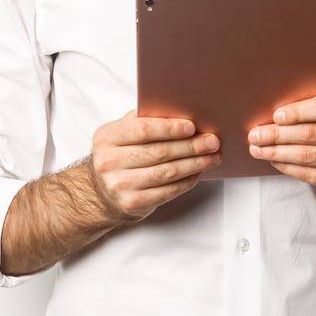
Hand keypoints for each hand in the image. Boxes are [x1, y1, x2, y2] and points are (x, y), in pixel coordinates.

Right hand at [88, 111, 221, 222]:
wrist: (102, 192)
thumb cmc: (121, 155)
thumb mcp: (123, 133)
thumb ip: (144, 120)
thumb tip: (182, 112)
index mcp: (108, 137)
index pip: (143, 130)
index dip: (170, 128)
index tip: (192, 127)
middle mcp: (109, 161)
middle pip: (159, 152)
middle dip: (190, 146)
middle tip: (212, 141)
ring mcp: (119, 184)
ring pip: (166, 172)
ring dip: (194, 164)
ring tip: (212, 157)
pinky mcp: (131, 203)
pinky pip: (166, 191)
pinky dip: (186, 181)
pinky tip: (197, 173)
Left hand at [246, 94, 315, 201]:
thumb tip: (277, 113)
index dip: (298, 112)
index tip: (276, 116)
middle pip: (310, 134)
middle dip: (277, 135)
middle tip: (255, 134)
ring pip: (305, 155)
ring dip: (276, 152)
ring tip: (257, 149)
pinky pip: (308, 173)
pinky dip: (286, 166)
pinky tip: (273, 160)